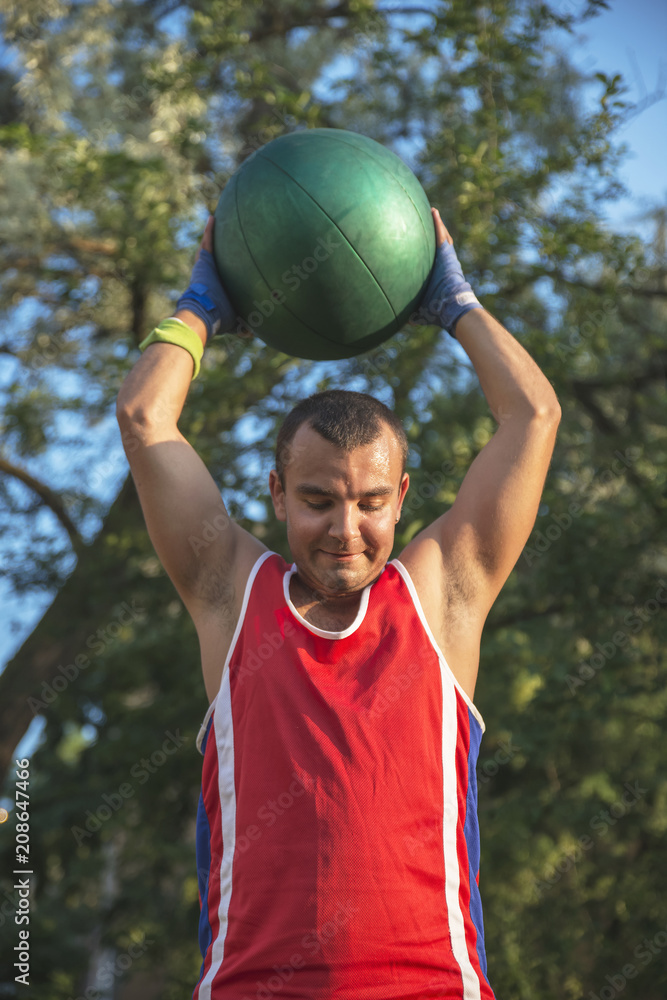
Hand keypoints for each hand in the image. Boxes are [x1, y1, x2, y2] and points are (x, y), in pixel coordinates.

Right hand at [177, 217, 252, 341]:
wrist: (204, 313)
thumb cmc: (219, 320)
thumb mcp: (236, 322)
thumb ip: (245, 325)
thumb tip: (256, 333)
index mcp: (217, 288)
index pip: (224, 277)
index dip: (229, 271)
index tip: (235, 265)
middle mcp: (210, 276)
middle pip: (217, 260)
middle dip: (222, 251)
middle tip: (228, 239)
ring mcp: (205, 267)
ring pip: (211, 249)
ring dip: (213, 236)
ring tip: (218, 221)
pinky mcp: (203, 261)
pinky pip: (208, 242)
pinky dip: (210, 231)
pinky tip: (214, 217)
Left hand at [409, 207, 480, 336]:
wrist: (452, 306)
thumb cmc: (436, 312)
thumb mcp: (418, 312)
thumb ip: (408, 313)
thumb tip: (396, 320)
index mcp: (434, 277)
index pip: (427, 262)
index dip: (422, 256)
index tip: (415, 249)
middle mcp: (440, 265)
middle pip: (435, 246)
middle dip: (431, 236)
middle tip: (424, 223)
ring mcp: (445, 258)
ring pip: (440, 238)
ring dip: (435, 226)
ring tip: (430, 211)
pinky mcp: (446, 253)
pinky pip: (440, 235)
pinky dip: (437, 224)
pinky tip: (433, 211)